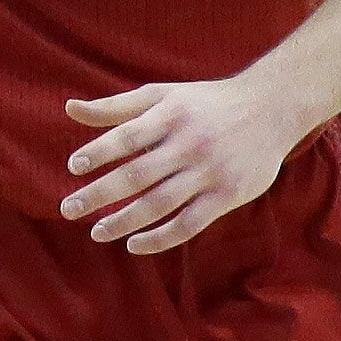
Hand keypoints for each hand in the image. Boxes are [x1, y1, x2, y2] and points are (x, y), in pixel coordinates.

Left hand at [63, 77, 304, 254]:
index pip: (127, 137)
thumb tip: (68, 109)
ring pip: (160, 204)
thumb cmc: (205, 102)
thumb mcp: (161, 95)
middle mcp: (189, 144)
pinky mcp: (228, 195)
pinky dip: (160, 238)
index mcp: (170, 115)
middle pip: (138, 175)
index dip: (99, 152)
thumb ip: (115, 107)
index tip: (73, 167)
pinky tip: (134, 245)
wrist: (272, 108)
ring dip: (124, 221)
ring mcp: (211, 171)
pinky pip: (189, 224)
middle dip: (99, 195)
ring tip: (97, 232)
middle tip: (68, 210)